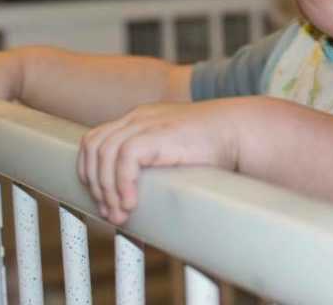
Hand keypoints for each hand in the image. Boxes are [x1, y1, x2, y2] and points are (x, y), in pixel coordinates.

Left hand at [77, 100, 242, 224]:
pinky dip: (123, 183)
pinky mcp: (158, 133)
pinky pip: (125, 158)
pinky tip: (133, 203)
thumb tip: (137, 197)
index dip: (91, 172)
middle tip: (111, 212)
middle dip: (96, 185)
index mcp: (139, 120)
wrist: (241, 130)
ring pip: (104, 154)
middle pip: (93, 147)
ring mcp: (146, 122)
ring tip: (122, 213)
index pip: (96, 140)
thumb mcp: (174, 151)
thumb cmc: (216, 147)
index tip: (104, 200)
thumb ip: (154, 163)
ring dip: (108, 189)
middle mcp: (138, 118)